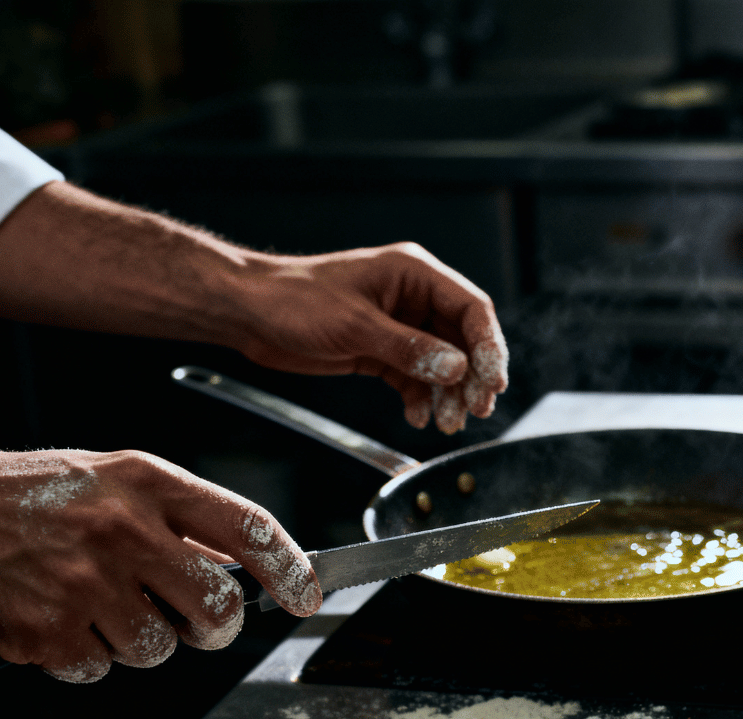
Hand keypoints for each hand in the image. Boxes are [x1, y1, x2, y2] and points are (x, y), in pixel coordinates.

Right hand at [0, 446, 319, 681]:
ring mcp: (84, 584)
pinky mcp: (48, 633)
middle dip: (213, 628)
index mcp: (145, 482)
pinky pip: (100, 670)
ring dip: (137, 642)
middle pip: (217, 607)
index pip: (248, 528)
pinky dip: (83, 658)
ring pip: (160, 649)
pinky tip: (53, 620)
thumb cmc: (12, 496)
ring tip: (90, 604)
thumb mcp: (105, 478)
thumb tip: (239, 565)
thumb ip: (174, 518)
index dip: (291, 569)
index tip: (307, 596)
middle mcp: (122, 530)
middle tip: (187, 620)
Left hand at [233, 242, 508, 433]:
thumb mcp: (355, 325)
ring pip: (441, 362)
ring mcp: (398, 325)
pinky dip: (420, 398)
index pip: (471, 308)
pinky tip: (417, 416)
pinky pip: (414, 376)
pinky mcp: (380, 350)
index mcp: (413, 273)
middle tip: (476, 409)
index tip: (493, 381)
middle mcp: (412, 297)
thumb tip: (456, 368)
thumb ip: (409, 348)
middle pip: (462, 339)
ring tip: (447, 422)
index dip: (488, 345)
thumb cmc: (294, 300)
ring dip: (447, 394)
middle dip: (470, 377)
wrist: (249, 312)